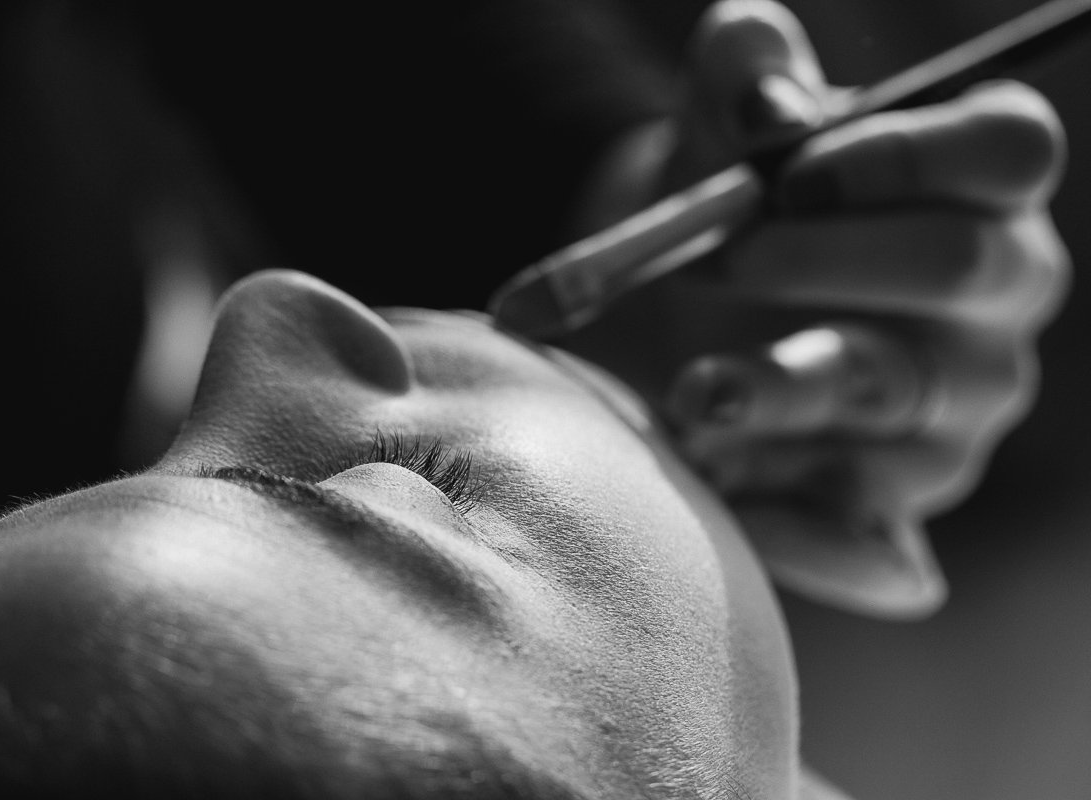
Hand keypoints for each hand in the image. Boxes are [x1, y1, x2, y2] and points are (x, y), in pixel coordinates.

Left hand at [558, 0, 1069, 617]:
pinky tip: (724, 499)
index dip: (906, 153)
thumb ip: (745, 66)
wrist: (677, 309)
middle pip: (961, 270)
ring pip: (896, 400)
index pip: (1006, 151)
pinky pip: (872, 544)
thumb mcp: (720, 118)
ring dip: (786, 388)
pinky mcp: (892, 510)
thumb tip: (768, 106)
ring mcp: (951, 417)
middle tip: (716, 262)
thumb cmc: (723, 201)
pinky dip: (797, 531)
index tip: (787, 171)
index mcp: (975, 190)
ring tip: (690, 390)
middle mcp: (992, 307)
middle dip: (826, 260)